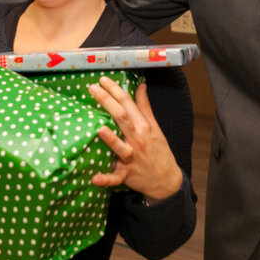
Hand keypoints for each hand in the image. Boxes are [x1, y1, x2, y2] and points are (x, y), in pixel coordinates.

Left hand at [88, 78, 182, 203]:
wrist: (166, 180)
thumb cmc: (158, 151)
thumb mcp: (154, 127)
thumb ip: (145, 107)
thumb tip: (141, 86)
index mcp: (143, 126)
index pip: (128, 103)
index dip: (115, 90)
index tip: (102, 80)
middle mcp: (137, 139)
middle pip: (122, 118)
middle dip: (107, 102)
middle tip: (93, 89)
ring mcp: (132, 158)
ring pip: (121, 148)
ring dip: (111, 140)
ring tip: (100, 129)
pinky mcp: (127, 174)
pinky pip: (115, 178)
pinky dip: (105, 179)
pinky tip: (94, 178)